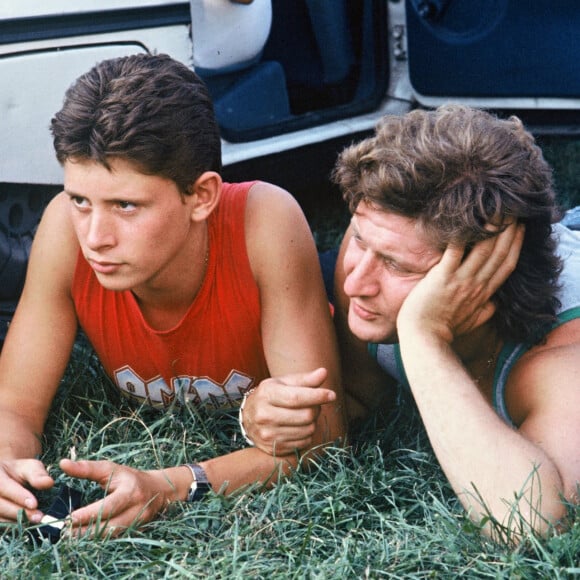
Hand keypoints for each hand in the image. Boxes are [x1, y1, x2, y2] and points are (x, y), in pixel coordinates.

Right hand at [0, 459, 53, 522]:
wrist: (8, 478)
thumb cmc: (20, 472)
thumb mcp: (29, 468)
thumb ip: (37, 475)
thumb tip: (48, 483)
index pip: (3, 486)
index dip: (18, 496)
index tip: (34, 504)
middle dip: (19, 512)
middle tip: (38, 517)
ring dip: (16, 521)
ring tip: (34, 521)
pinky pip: (0, 524)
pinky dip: (12, 525)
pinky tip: (25, 524)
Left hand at [60, 458, 181, 536]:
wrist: (159, 489)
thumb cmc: (129, 477)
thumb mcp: (111, 468)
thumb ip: (87, 468)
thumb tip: (62, 464)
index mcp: (130, 491)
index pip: (108, 506)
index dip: (89, 514)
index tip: (70, 518)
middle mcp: (137, 509)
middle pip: (110, 526)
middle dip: (86, 531)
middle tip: (64, 532)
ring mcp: (138, 523)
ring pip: (112, 536)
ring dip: (90, 537)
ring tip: (71, 536)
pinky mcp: (136, 532)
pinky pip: (115, 539)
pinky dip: (99, 539)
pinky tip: (85, 537)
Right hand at [241, 368, 336, 455]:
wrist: (248, 419)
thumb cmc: (270, 396)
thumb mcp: (283, 383)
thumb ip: (304, 379)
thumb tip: (324, 372)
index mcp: (267, 394)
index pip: (296, 397)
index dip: (317, 396)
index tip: (332, 395)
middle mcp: (264, 415)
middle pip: (306, 415)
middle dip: (316, 408)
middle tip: (313, 404)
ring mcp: (268, 434)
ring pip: (308, 430)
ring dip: (313, 422)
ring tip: (304, 415)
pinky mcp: (274, 448)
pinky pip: (304, 442)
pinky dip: (307, 434)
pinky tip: (299, 427)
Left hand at [398, 222, 524, 342]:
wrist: (424, 339)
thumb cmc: (443, 331)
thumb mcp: (470, 323)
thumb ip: (484, 313)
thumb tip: (494, 306)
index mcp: (484, 294)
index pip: (506, 266)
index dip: (515, 246)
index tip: (520, 229)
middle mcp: (476, 285)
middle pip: (499, 253)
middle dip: (508, 230)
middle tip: (512, 210)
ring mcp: (460, 280)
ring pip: (483, 249)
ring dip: (491, 228)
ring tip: (495, 209)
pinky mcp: (442, 277)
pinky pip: (454, 253)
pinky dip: (461, 237)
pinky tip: (465, 221)